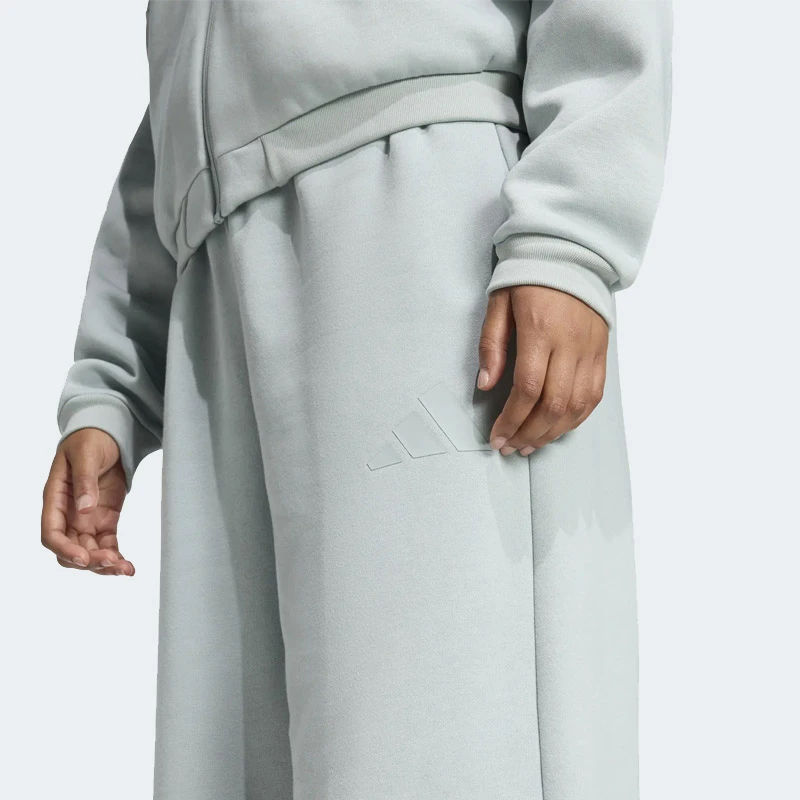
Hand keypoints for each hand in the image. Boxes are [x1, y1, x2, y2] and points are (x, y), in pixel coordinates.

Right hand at [41, 428, 133, 575]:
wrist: (107, 435)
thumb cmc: (90, 440)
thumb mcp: (86, 454)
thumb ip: (85, 480)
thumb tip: (84, 508)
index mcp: (55, 499)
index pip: (52, 533)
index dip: (65, 549)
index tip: (85, 557)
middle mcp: (68, 515)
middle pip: (70, 549)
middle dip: (89, 561)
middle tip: (113, 563)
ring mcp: (86, 520)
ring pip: (89, 552)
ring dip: (105, 564)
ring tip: (126, 569)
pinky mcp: (105, 520)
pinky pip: (107, 545)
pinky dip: (116, 557)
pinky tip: (129, 567)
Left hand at [477, 285, 608, 455]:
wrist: (571, 254)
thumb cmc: (529, 278)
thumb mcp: (499, 303)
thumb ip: (491, 345)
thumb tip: (486, 385)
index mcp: (540, 330)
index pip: (528, 389)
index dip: (511, 420)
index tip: (497, 437)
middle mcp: (570, 344)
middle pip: (553, 404)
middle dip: (529, 433)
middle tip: (511, 447)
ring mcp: (590, 350)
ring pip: (576, 406)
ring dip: (552, 432)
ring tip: (530, 445)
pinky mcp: (602, 354)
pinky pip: (594, 396)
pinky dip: (575, 419)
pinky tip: (557, 429)